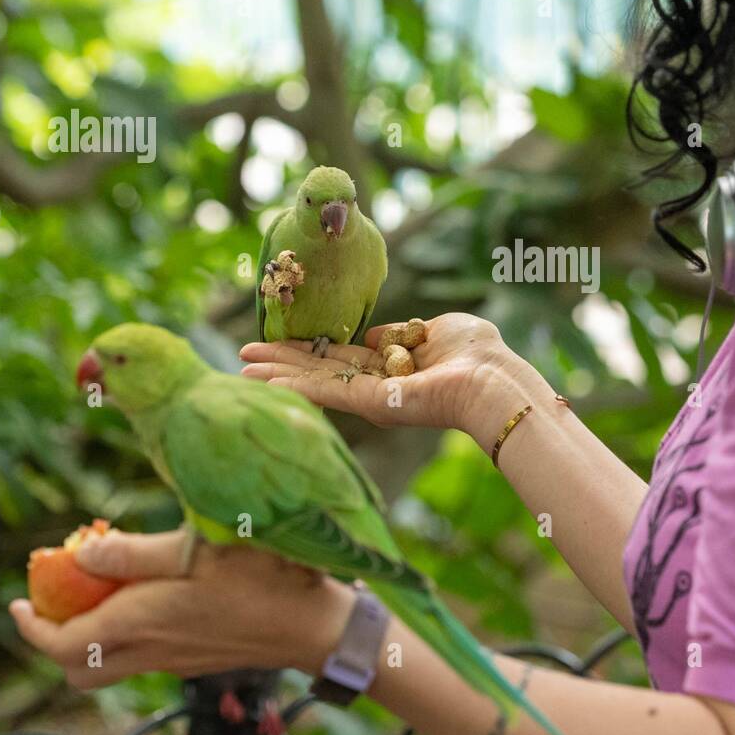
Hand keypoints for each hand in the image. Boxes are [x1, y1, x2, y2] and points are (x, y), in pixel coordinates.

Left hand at [9, 528, 351, 687]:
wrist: (311, 626)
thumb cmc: (258, 579)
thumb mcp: (195, 551)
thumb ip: (134, 553)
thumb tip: (80, 554)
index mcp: (140, 622)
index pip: (61, 645)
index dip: (30, 627)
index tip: (17, 601)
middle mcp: (150, 649)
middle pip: (79, 668)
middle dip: (55, 639)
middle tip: (57, 601)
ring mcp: (175, 660)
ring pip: (110, 666)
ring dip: (93, 637)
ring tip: (103, 594)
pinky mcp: (197, 659)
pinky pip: (144, 657)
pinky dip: (128, 634)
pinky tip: (153, 597)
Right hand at [239, 313, 553, 450]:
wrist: (493, 379)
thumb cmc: (477, 352)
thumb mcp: (436, 328)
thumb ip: (402, 331)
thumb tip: (375, 335)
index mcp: (392, 368)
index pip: (341, 359)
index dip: (310, 350)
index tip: (280, 342)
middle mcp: (378, 388)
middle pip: (320, 372)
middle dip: (282, 362)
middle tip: (243, 356)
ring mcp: (372, 399)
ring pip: (315, 385)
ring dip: (276, 376)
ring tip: (241, 369)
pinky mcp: (371, 406)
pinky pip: (326, 394)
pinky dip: (292, 386)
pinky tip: (263, 381)